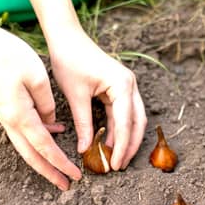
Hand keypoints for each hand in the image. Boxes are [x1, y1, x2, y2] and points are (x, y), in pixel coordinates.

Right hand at [0, 26, 80, 190]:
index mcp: (21, 116)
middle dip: (50, 173)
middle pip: (32, 156)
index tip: (76, 176)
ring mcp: (7, 117)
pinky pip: (25, 132)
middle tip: (66, 185)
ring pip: (27, 147)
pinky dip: (40, 139)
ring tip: (61, 169)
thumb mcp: (38, 78)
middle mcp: (11, 121)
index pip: (46, 147)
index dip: (61, 164)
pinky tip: (56, 133)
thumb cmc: (11, 56)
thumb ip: (48, 105)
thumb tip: (52, 123)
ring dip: (44, 160)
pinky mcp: (8, 110)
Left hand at [49, 29, 146, 169]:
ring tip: (116, 158)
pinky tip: (110, 142)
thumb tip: (86, 150)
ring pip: (133, 119)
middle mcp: (130, 85)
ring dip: (126, 138)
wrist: (67, 38)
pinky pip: (123, 113)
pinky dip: (118, 128)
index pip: (125, 123)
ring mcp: (127, 86)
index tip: (115, 165)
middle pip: (137, 122)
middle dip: (130, 145)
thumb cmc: (70, 61)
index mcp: (122, 85)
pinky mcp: (119, 88)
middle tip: (120, 166)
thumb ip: (84, 124)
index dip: (122, 147)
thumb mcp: (76, 96)